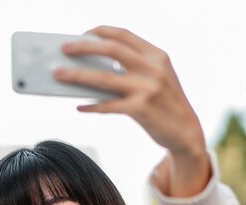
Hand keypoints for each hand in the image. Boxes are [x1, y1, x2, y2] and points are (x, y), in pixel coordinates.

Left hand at [54, 26, 209, 196]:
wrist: (186, 132)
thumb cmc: (165, 105)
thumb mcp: (157, 78)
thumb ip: (133, 69)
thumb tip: (95, 67)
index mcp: (156, 55)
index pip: (124, 35)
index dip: (100, 32)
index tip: (82, 33)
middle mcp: (153, 68)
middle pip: (111, 50)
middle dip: (84, 47)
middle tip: (63, 48)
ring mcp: (147, 89)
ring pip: (104, 79)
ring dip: (77, 75)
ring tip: (59, 74)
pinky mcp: (140, 110)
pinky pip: (108, 106)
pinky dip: (91, 106)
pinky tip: (79, 106)